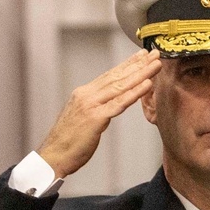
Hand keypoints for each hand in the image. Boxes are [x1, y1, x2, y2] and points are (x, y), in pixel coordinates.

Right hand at [38, 49, 160, 178]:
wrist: (53, 156)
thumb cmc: (67, 142)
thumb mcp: (81, 118)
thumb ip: (94, 108)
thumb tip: (107, 105)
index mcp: (83, 94)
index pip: (109, 75)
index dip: (127, 65)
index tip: (141, 56)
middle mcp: (87, 95)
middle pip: (117, 76)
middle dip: (138, 64)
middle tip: (155, 53)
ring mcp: (91, 105)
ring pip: (121, 86)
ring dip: (141, 73)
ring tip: (156, 64)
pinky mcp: (95, 118)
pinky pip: (119, 103)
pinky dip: (134, 93)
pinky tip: (147, 84)